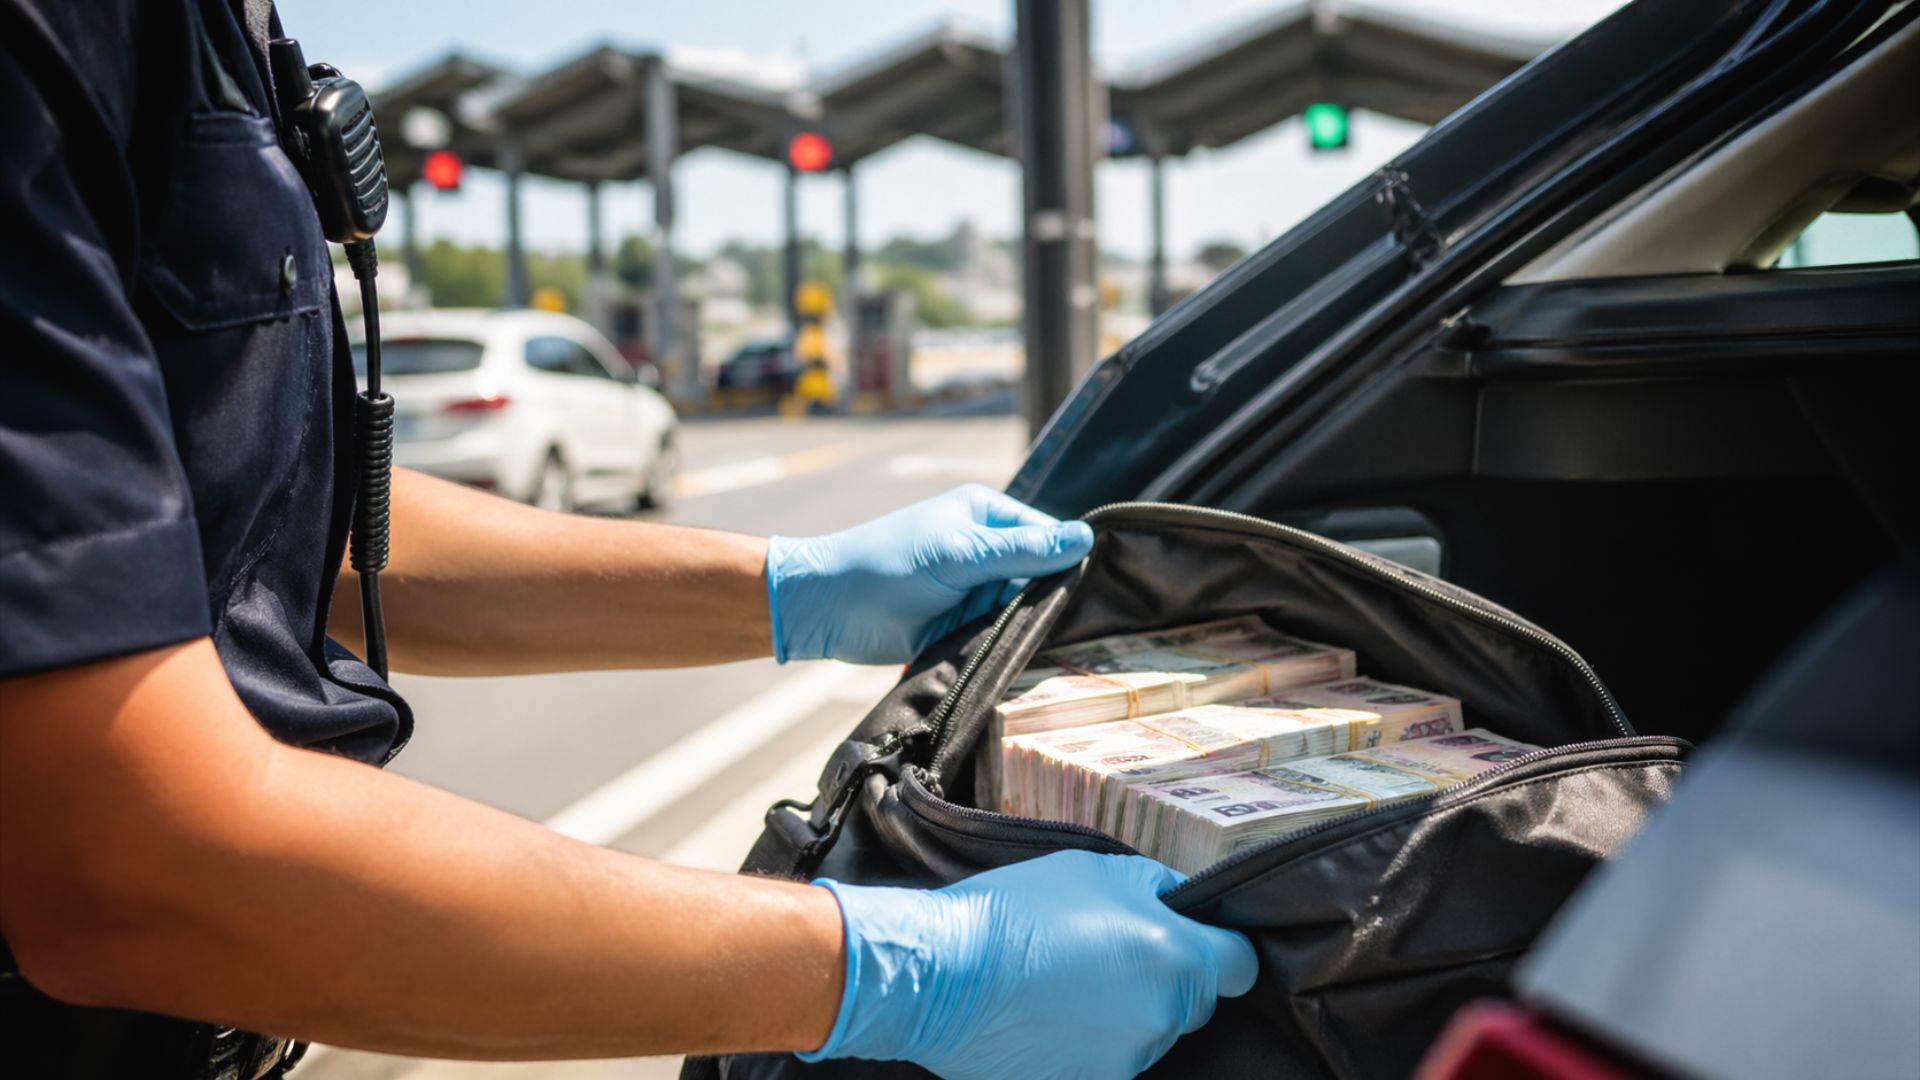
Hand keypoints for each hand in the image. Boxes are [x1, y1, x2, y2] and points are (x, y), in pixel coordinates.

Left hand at [765, 485, 1094, 664]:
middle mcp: (987, 548)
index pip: (1050, 537)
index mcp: (988, 515)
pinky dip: (1010, 645)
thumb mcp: (958, 555)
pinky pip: (1002, 633)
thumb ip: (1020, 551)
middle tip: (1078, 633)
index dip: (1068, 564)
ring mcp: (976, 588)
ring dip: (1031, 628)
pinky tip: (1027, 661)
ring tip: (1054, 650)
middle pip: (1042, 576)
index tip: (1091, 598)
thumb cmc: (886, 568)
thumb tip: (1084, 538)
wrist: (827, 611)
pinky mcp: (964, 623)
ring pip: (1025, 610)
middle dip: (1051, 601)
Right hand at [801, 850, 1257, 1078]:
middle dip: (1164, 980)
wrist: (942, 973)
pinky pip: (1108, 1060)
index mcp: (1178, 958)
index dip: (1221, 949)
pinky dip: (1088, 1043)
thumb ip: (1154, 890)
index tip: (1194, 940)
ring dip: (1122, 1013)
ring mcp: (1127, 1063)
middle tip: (1107, 953)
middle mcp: (1164, 1018)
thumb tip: (1182, 903)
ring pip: (1147, 1033)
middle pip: (1192, 1003)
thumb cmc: (1017, 913)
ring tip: (1063, 985)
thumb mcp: (1093, 870)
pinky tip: (1047, 1016)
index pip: (1241, 966)